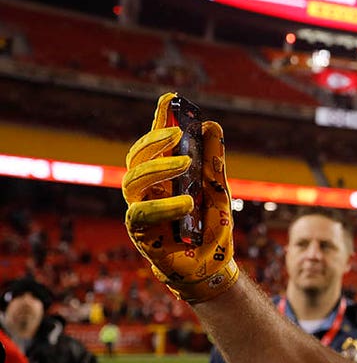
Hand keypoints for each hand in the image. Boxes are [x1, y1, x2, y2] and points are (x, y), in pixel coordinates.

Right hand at [123, 93, 238, 302]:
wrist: (212, 265)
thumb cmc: (210, 226)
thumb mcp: (217, 188)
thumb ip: (212, 160)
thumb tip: (211, 124)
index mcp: (164, 175)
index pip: (156, 143)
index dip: (159, 119)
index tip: (169, 98)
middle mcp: (147, 189)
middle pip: (137, 157)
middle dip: (154, 141)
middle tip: (176, 132)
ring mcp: (140, 209)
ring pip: (133, 180)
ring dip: (159, 168)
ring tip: (186, 164)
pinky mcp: (141, 232)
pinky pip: (142, 213)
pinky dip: (164, 205)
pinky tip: (186, 203)